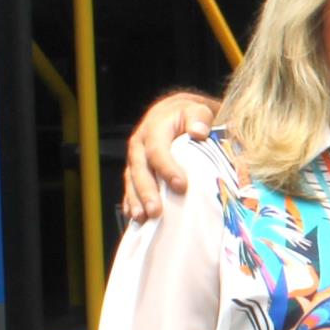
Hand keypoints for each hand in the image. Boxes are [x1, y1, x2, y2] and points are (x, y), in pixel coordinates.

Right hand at [124, 93, 219, 222]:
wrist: (174, 113)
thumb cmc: (188, 115)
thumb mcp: (197, 110)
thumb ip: (199, 118)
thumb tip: (198, 132)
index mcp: (154, 129)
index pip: (157, 150)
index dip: (167, 168)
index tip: (181, 186)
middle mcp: (139, 145)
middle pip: (140, 169)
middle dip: (147, 191)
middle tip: (155, 211)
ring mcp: (135, 160)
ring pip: (131, 181)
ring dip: (136, 200)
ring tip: (142, 218)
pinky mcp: (135, 172)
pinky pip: (130, 188)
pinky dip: (132, 202)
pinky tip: (136, 218)